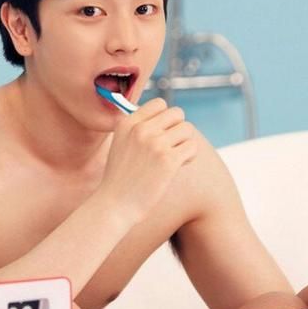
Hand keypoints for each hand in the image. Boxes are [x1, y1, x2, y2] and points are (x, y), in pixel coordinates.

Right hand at [97, 97, 197, 224]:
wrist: (115, 204)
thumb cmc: (121, 178)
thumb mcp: (121, 144)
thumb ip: (139, 128)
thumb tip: (168, 116)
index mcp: (128, 123)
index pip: (159, 104)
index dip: (166, 119)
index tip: (162, 135)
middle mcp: (141, 129)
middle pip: (177, 113)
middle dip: (178, 129)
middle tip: (171, 147)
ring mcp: (155, 144)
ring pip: (187, 129)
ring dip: (185, 143)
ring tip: (175, 158)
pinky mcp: (168, 160)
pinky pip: (192, 147)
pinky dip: (189, 156)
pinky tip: (178, 166)